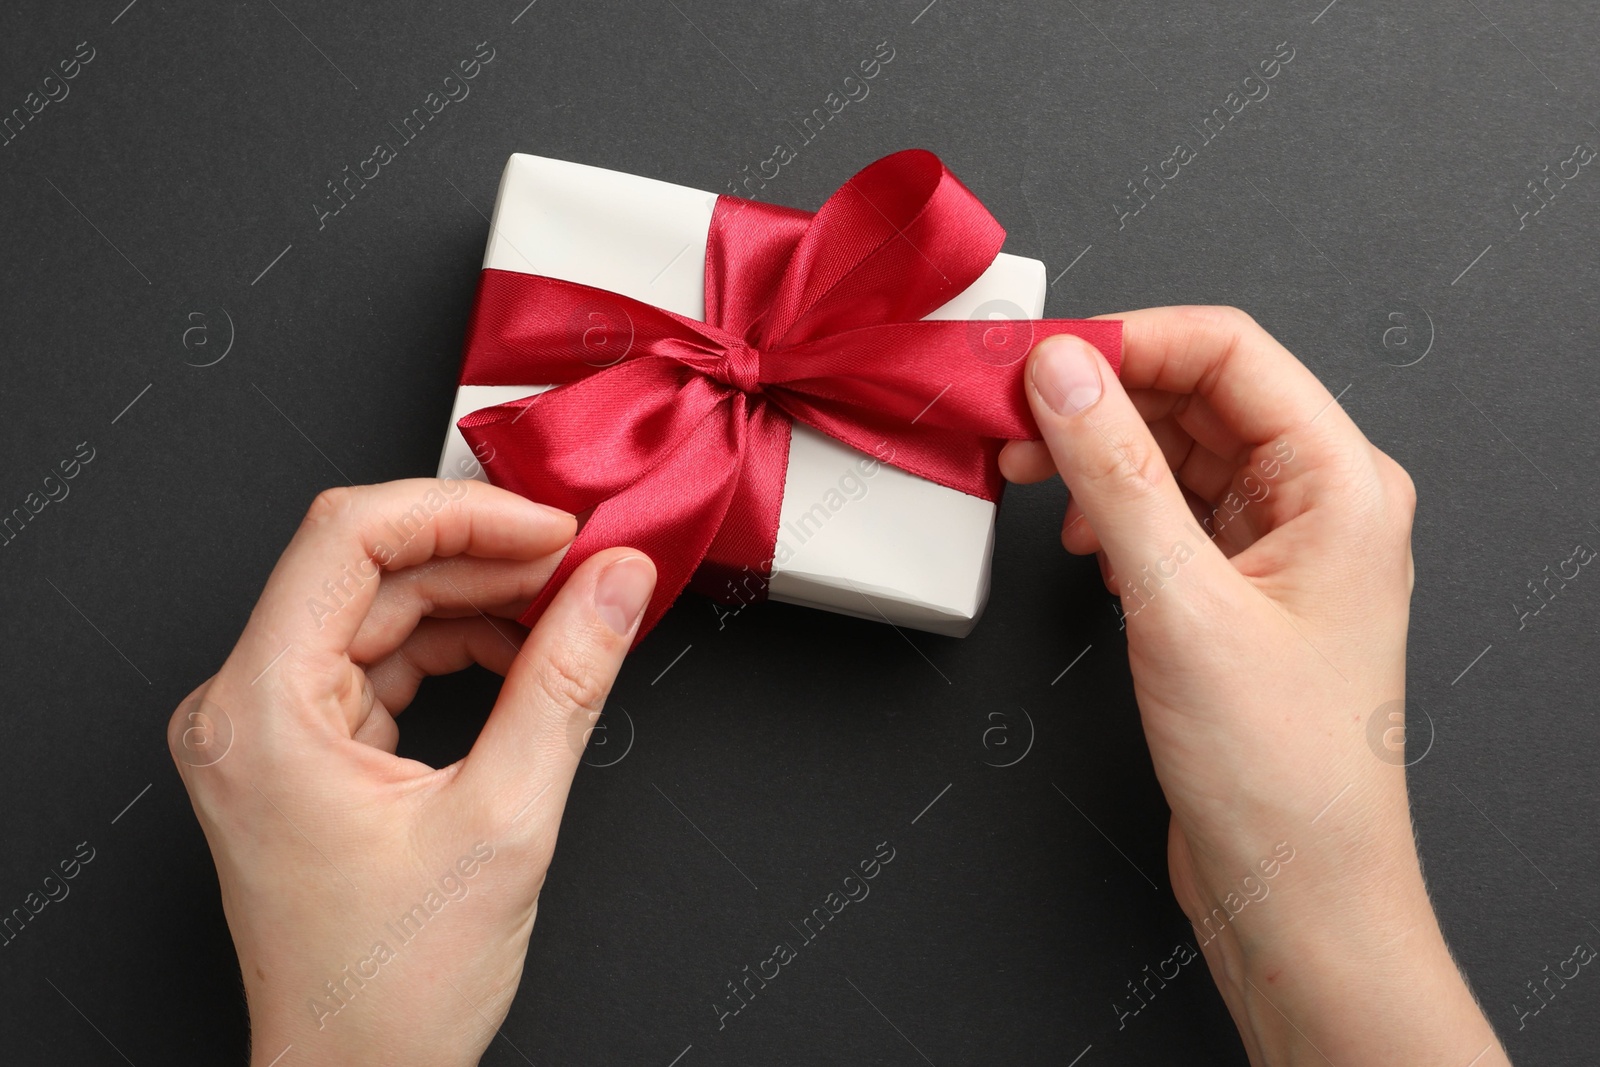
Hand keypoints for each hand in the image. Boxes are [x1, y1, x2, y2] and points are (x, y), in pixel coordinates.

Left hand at [167, 479, 655, 1066]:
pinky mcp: (300, 748)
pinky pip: (380, 657)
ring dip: (477, 599)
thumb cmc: (391, 988)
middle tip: (580, 563)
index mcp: (261, 712)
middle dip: (483, 554)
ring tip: (565, 609)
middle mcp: (244, 707)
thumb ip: (566, 682)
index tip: (550, 527)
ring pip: (379, 608)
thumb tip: (614, 584)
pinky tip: (523, 652)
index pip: (348, 537)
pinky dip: (457, 645)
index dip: (461, 512)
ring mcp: (267, 728)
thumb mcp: (505, 821)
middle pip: (367, 568)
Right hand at [1001, 308, 1507, 1065]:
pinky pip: (1172, 513)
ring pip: (1177, 453)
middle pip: (1198, 395)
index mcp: (1342, 483)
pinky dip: (1117, 514)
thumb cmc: (1278, 772)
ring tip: (1032, 479)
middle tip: (1010, 417)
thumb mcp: (1179, 606)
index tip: (1037, 359)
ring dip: (1100, 458)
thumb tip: (1064, 373)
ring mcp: (1282, 548)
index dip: (1126, 340)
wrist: (1297, 890)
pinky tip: (1086, 549)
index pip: (1227, 351)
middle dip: (1099, 399)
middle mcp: (1321, 502)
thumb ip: (1116, 476)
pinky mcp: (1241, 592)